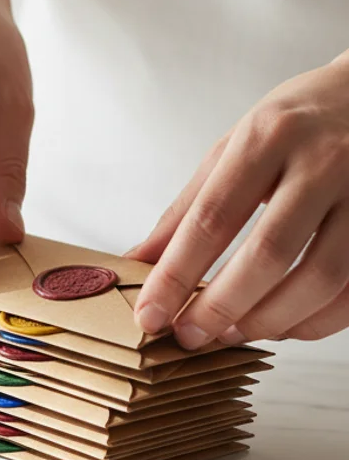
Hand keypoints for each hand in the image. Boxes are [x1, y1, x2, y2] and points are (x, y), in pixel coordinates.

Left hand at [130, 53, 348, 346]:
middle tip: (189, 336)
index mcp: (268, 137)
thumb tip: (137, 264)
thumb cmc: (297, 123)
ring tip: (232, 333)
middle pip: (268, 253)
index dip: (175, 275)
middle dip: (220, 307)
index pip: (212, 219)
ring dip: (270, 320)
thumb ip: (187, 210)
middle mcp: (324, 161)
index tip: (150, 315)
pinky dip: (315, 321)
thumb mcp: (234, 148)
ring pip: (321, 278)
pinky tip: (283, 326)